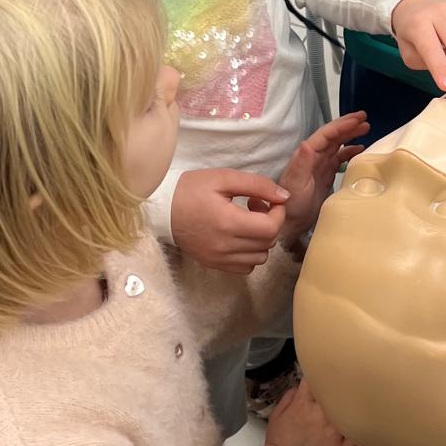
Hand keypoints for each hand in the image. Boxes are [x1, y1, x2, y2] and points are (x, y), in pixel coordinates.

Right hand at [171, 168, 288, 273]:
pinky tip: (240, 237)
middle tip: (256, 206)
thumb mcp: (224, 178)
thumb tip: (285, 196)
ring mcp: (218, 258)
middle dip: (270, 223)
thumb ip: (258, 185)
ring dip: (261, 240)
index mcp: (228, 222)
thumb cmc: (190, 189)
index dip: (278, 213)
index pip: (271, 228)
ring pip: (260, 258)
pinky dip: (250, 253)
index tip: (269, 200)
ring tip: (247, 222)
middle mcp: (225, 246)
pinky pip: (245, 267)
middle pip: (268, 243)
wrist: (161, 209)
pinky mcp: (214, 264)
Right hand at [265, 379, 354, 445]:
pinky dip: (362, 427)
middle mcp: (320, 415)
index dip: (320, 372)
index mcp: (303, 405)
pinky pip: (357, 434)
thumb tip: (298, 388)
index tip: (323, 372)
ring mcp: (333, 431)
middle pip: (336, 391)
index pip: (315, 379)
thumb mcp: (276, 416)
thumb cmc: (279, 445)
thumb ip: (288, 397)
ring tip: (358, 397)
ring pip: (350, 409)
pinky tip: (363, 421)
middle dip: (340, 384)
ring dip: (353, 402)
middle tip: (346, 380)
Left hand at [279, 111, 369, 243]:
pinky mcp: (326, 175)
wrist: (290, 222)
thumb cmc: (291, 203)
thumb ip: (301, 164)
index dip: (342, 125)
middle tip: (365, 118)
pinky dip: (350, 152)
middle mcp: (314, 157)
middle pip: (333, 136)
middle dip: (348, 125)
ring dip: (350, 135)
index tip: (358, 119)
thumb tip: (307, 143)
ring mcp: (321, 165)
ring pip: (337, 145)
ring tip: (366, 128)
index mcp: (306, 155)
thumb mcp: (296, 183)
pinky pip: (339, 159)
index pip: (326, 135)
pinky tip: (360, 149)